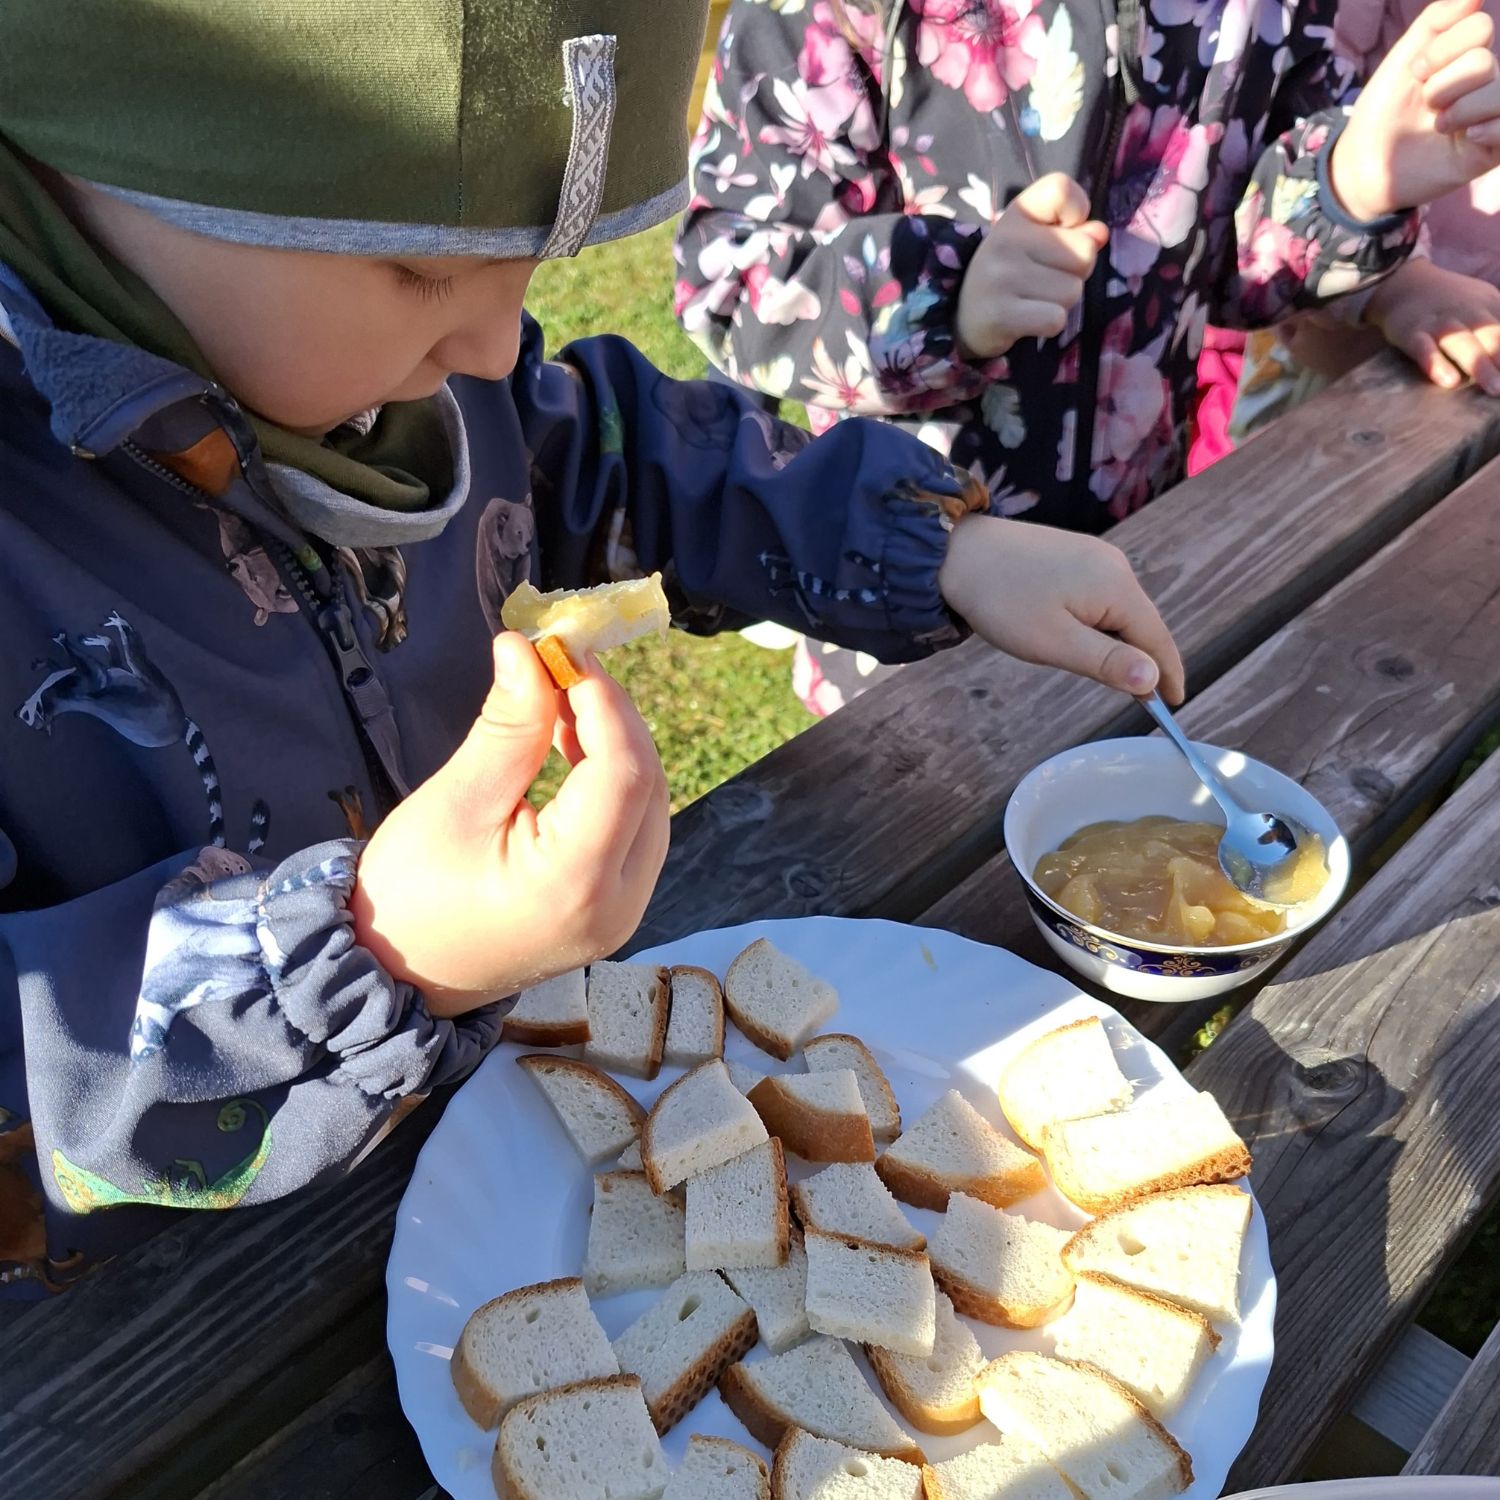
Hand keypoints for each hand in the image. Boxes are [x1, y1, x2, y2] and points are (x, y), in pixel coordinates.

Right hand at [350, 633, 669, 1015]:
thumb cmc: (410, 895)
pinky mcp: (615, 908)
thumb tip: (527, 650)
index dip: (603, 703)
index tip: (565, 654)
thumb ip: (507, 727)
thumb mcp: (455, 803)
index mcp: (575, 885)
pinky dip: (611, 779)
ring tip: (561, 698)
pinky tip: (572, 744)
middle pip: (648, 786)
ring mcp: (624, 913)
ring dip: (615, 744)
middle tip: (561, 665)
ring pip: (650, 804)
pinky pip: (635, 829)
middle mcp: (618, 905)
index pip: (624, 772)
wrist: (396, 977)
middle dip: (612, 717)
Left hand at [937, 515, 1185, 701]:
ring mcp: (1094, 556)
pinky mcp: (1074, 556)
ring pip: (1120, 611)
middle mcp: (1114, 566)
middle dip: (1143, 660)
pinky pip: (1101, 597)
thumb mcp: (1054, 642)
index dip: (1168, 674)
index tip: (1174, 705)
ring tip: (1109, 674)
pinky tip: (1082, 638)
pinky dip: (1102, 624)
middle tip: (1141, 702)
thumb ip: (1106, 662)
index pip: (1157, 638)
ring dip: (1119, 643)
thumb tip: (1154, 679)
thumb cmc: (1001, 601)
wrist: (955, 553)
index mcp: (1116, 586)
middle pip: (1142, 623)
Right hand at [955, 174, 1109, 359]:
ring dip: (1060, 302)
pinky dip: (1049, 324)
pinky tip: (1028, 319)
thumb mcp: (1038, 240)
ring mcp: (1001, 277)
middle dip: (1074, 271)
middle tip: (1042, 278)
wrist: (964, 316)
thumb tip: (1099, 234)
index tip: (1060, 230)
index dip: (1076, 212)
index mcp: (1017, 212)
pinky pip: (1056, 319)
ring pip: (1072, 291)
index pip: (1061, 190)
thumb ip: (1074, 231)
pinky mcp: (1000, 314)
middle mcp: (1005, 238)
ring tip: (1032, 299)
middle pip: (1084, 253)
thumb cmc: (1012, 272)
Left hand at [1332, 0, 1499, 219]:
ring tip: (1438, 126)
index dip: (1440, 50)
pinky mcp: (1494, 148)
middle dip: (1441, 85)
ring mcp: (1493, 114)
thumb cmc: (1384, 111)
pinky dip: (1488, 130)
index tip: (1416, 73)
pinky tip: (1468, 138)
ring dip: (1457, 111)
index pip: (1479, 28)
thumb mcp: (1404, 58)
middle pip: (1484, 62)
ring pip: (1498, 92)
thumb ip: (1437, 20)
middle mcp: (1488, 81)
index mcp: (1470, 55)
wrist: (1365, 166)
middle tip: (1425, 105)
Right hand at [1363, 257, 1499, 391]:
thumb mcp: (1485, 304)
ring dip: (1479, 363)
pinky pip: (1423, 348)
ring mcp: (1439, 323)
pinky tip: (1448, 381)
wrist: (1405, 283)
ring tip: (1494, 388)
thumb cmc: (1452, 303)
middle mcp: (1468, 313)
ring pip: (1461, 342)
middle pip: (1492, 335)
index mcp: (1490, 306)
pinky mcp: (1411, 333)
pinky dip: (1434, 363)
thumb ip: (1497, 327)